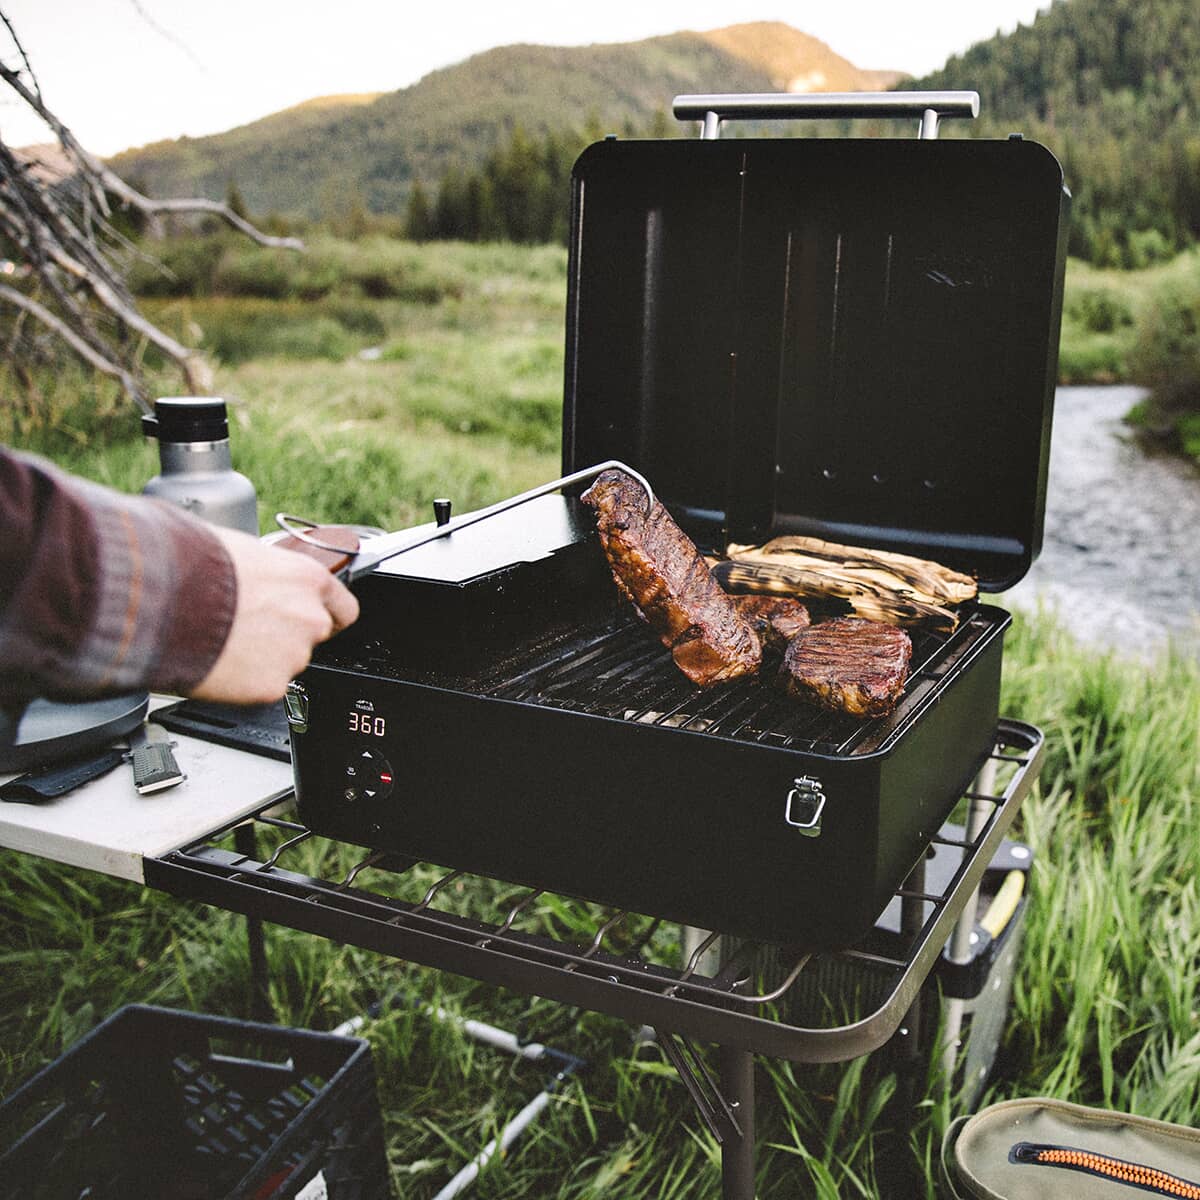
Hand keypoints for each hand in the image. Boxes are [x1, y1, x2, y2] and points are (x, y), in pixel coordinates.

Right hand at [191, 528, 359, 703]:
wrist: (161, 602)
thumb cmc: (193, 567)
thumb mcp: (239, 549)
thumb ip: (265, 569)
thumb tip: (254, 570)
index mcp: (308, 579)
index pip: (343, 608)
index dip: (327, 615)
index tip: (314, 620)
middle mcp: (311, 618)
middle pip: (312, 636)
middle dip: (286, 636)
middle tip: (249, 630)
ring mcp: (294, 655)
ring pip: (285, 663)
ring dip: (262, 659)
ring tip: (224, 642)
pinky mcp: (271, 686)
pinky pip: (261, 686)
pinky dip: (243, 682)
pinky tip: (219, 662)